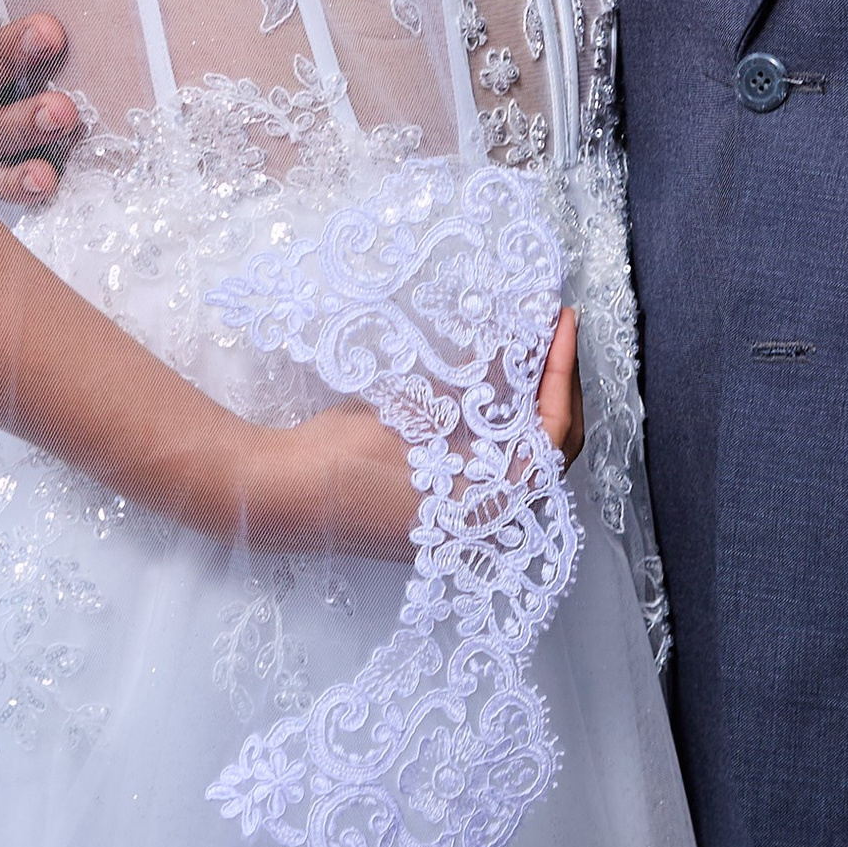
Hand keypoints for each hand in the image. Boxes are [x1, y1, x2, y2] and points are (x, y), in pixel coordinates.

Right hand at [232, 310, 582, 563]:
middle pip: (549, 448)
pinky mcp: (445, 513)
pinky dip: (502, 424)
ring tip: (533, 348)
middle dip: (556, 385)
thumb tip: (521, 341)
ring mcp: (467, 524)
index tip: (561, 322)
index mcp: (492, 508)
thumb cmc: (346, 457)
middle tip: (555, 330)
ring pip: (525, 455)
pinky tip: (495, 384)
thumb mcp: (420, 409)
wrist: (284, 494)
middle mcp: (490, 524)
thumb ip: (478, 383)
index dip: (563, 373)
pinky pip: (493, 464)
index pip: (554, 435)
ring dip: (531, 402)